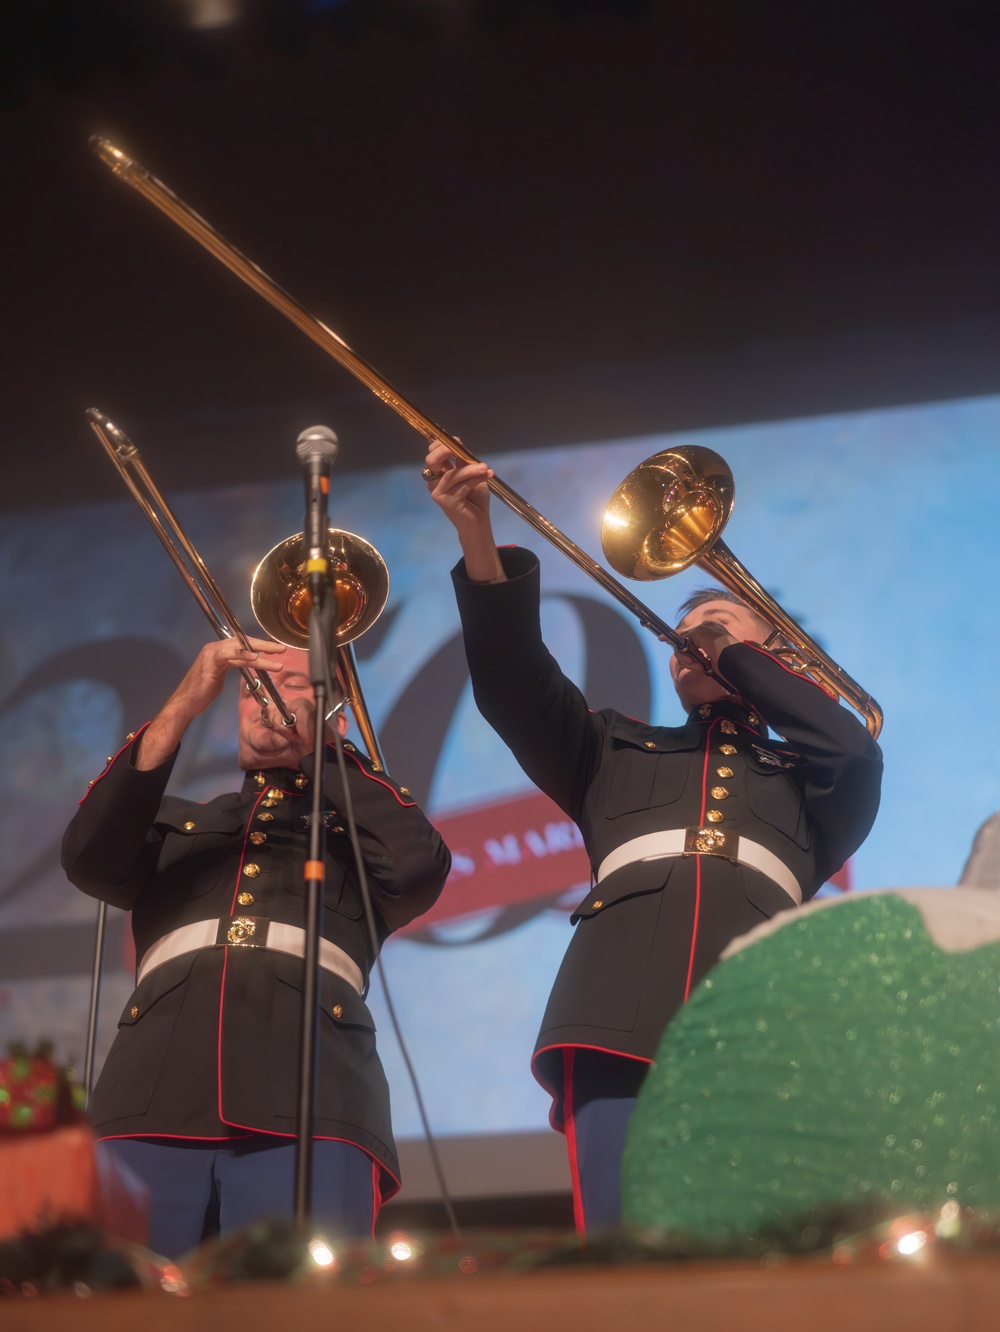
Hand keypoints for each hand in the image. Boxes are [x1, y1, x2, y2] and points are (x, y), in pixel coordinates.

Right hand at [136, 637, 286, 769]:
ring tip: (277, 658)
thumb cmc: (202, 692)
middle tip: (282, 649)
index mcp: (219, 650)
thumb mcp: (221, 676)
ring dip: (260, 654)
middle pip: (244, 642)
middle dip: (264, 645)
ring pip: (240, 649)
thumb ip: (232, 666)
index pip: (243, 644)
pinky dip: (243, 655)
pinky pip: (229, 656)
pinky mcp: (210, 662)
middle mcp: (215, 648)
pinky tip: (255, 658)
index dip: (260, 645)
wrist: (186, 703)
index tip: (276, 649)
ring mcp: (212, 654)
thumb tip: (247, 664)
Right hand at [423, 439, 505, 582]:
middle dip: (444, 451)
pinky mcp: (446, 502)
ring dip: (471, 469)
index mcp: (439, 474)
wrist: (479, 523)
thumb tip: (458, 444)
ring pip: (453, 474)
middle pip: (432, 461)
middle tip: (459, 446)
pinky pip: (462, 486)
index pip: (432, 454)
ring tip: (485, 468)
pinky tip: (487, 476)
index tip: (457, 440)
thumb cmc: (475, 500)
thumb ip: (464, 463)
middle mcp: (434, 483)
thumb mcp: (471, 476)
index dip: (442, 444)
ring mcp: (438, 493)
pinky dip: (476, 479)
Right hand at [678, 620, 738, 674]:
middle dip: (684, 653)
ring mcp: (706, 650)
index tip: (666, 642)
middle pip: (684, 645)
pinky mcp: (706, 662)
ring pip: (687, 655)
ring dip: (689, 661)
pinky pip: (693, 663)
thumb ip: (685, 634)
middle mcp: (706, 637)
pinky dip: (694, 666)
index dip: (678, 639)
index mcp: (706, 627)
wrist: (731, 659)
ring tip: (699, 666)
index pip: (685, 633)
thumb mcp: (698, 632)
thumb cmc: (716, 642)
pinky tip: (701, 667)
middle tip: (689, 660)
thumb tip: (676, 641)